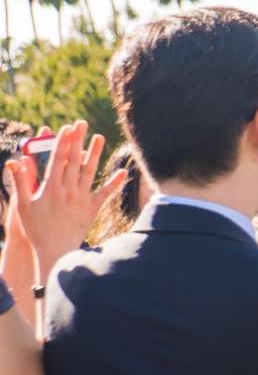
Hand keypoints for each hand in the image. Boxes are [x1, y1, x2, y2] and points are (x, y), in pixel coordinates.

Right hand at [6, 121, 126, 276]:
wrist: (55, 251)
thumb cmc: (36, 229)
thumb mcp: (23, 205)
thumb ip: (20, 182)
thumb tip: (15, 161)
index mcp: (51, 188)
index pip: (58, 160)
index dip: (62, 142)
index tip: (66, 127)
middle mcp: (68, 191)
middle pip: (74, 161)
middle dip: (78, 140)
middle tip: (82, 124)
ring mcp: (82, 199)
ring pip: (90, 172)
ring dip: (95, 154)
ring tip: (100, 138)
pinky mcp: (92, 209)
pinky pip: (105, 194)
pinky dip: (115, 183)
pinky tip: (123, 171)